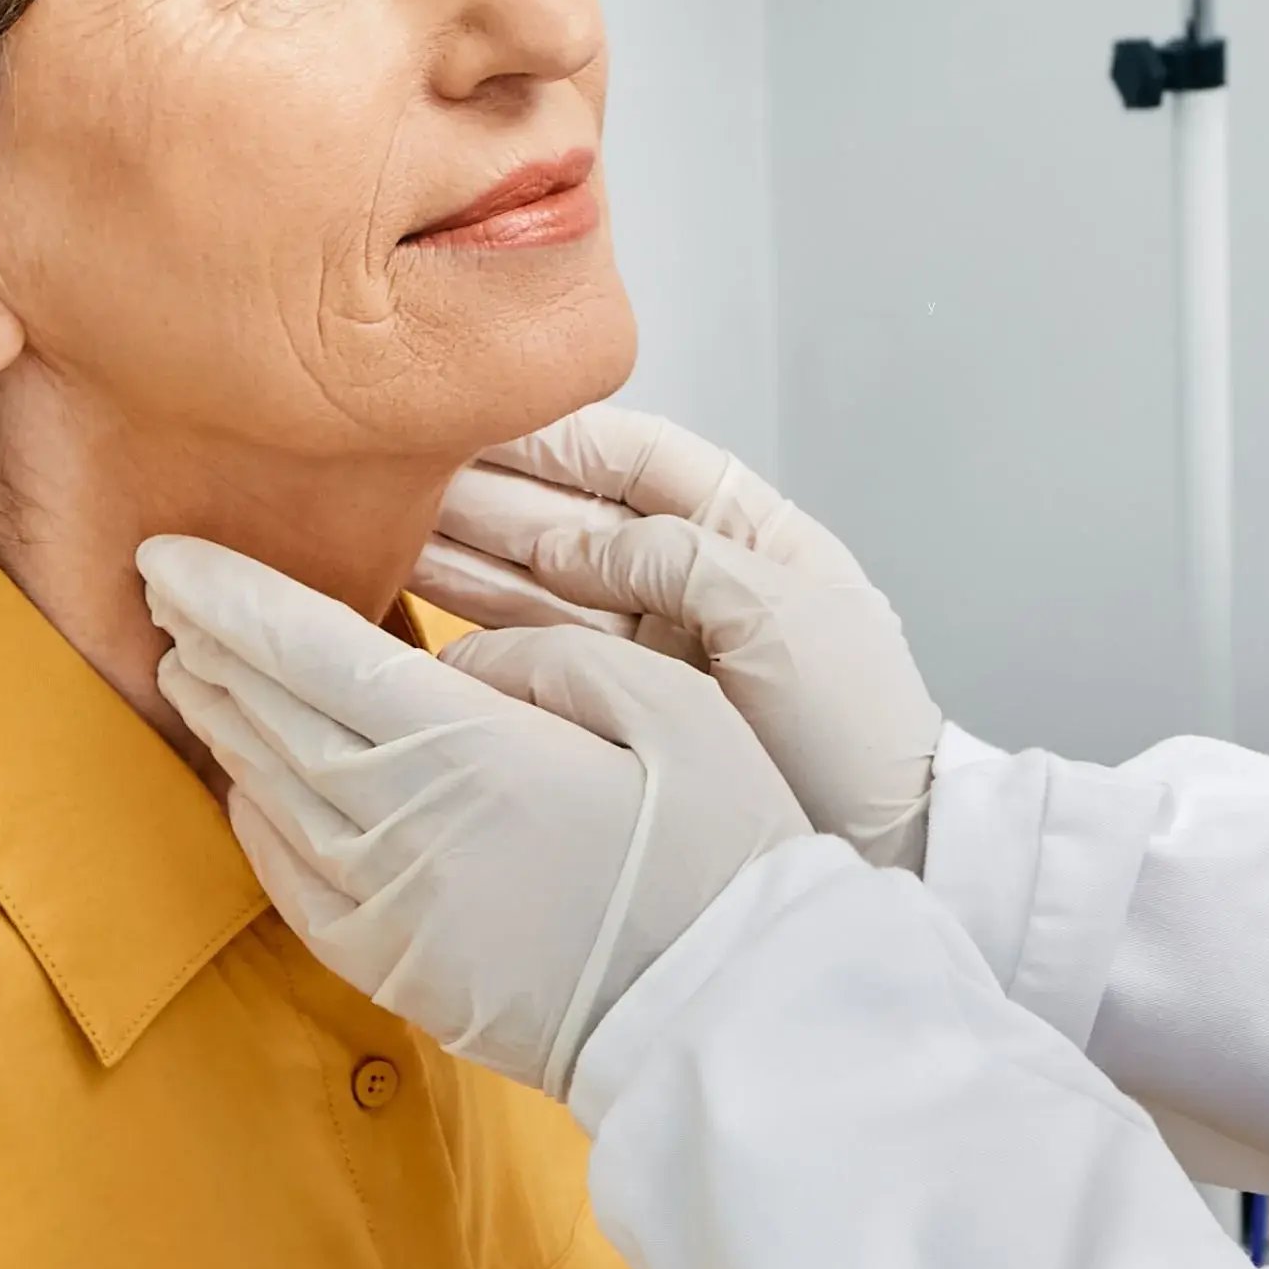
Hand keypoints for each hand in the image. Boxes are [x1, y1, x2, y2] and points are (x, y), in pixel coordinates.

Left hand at [141, 535, 810, 1099]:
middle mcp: (403, 829)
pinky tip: (244, 783)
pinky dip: (252, 819)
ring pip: (270, 793)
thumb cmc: (720, 858)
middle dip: (211, 645)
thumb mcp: (675, 709)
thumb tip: (459, 656)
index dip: (230, 597)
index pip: (311, 651)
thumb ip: (551, 658)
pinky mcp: (394, 968)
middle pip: (271, 716)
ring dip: (223, 722)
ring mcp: (387, 909)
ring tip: (192, 666)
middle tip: (167, 590)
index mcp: (468, 751)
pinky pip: (289, 883)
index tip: (168, 553)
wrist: (727, 1020)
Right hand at [408, 406, 944, 871]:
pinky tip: (418, 598)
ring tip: (383, 526)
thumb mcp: (784, 619)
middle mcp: (692, 582)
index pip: (638, 461)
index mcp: (750, 535)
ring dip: (465, 552)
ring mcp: (653, 648)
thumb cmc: (859, 730)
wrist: (885, 852)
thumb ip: (677, 562)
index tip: (476, 416)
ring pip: (542, 582)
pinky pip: (541, 650)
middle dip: (488, 491)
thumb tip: (565, 548)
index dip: (557, 437)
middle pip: (574, 518)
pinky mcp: (623, 707)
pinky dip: (481, 624)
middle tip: (398, 471)